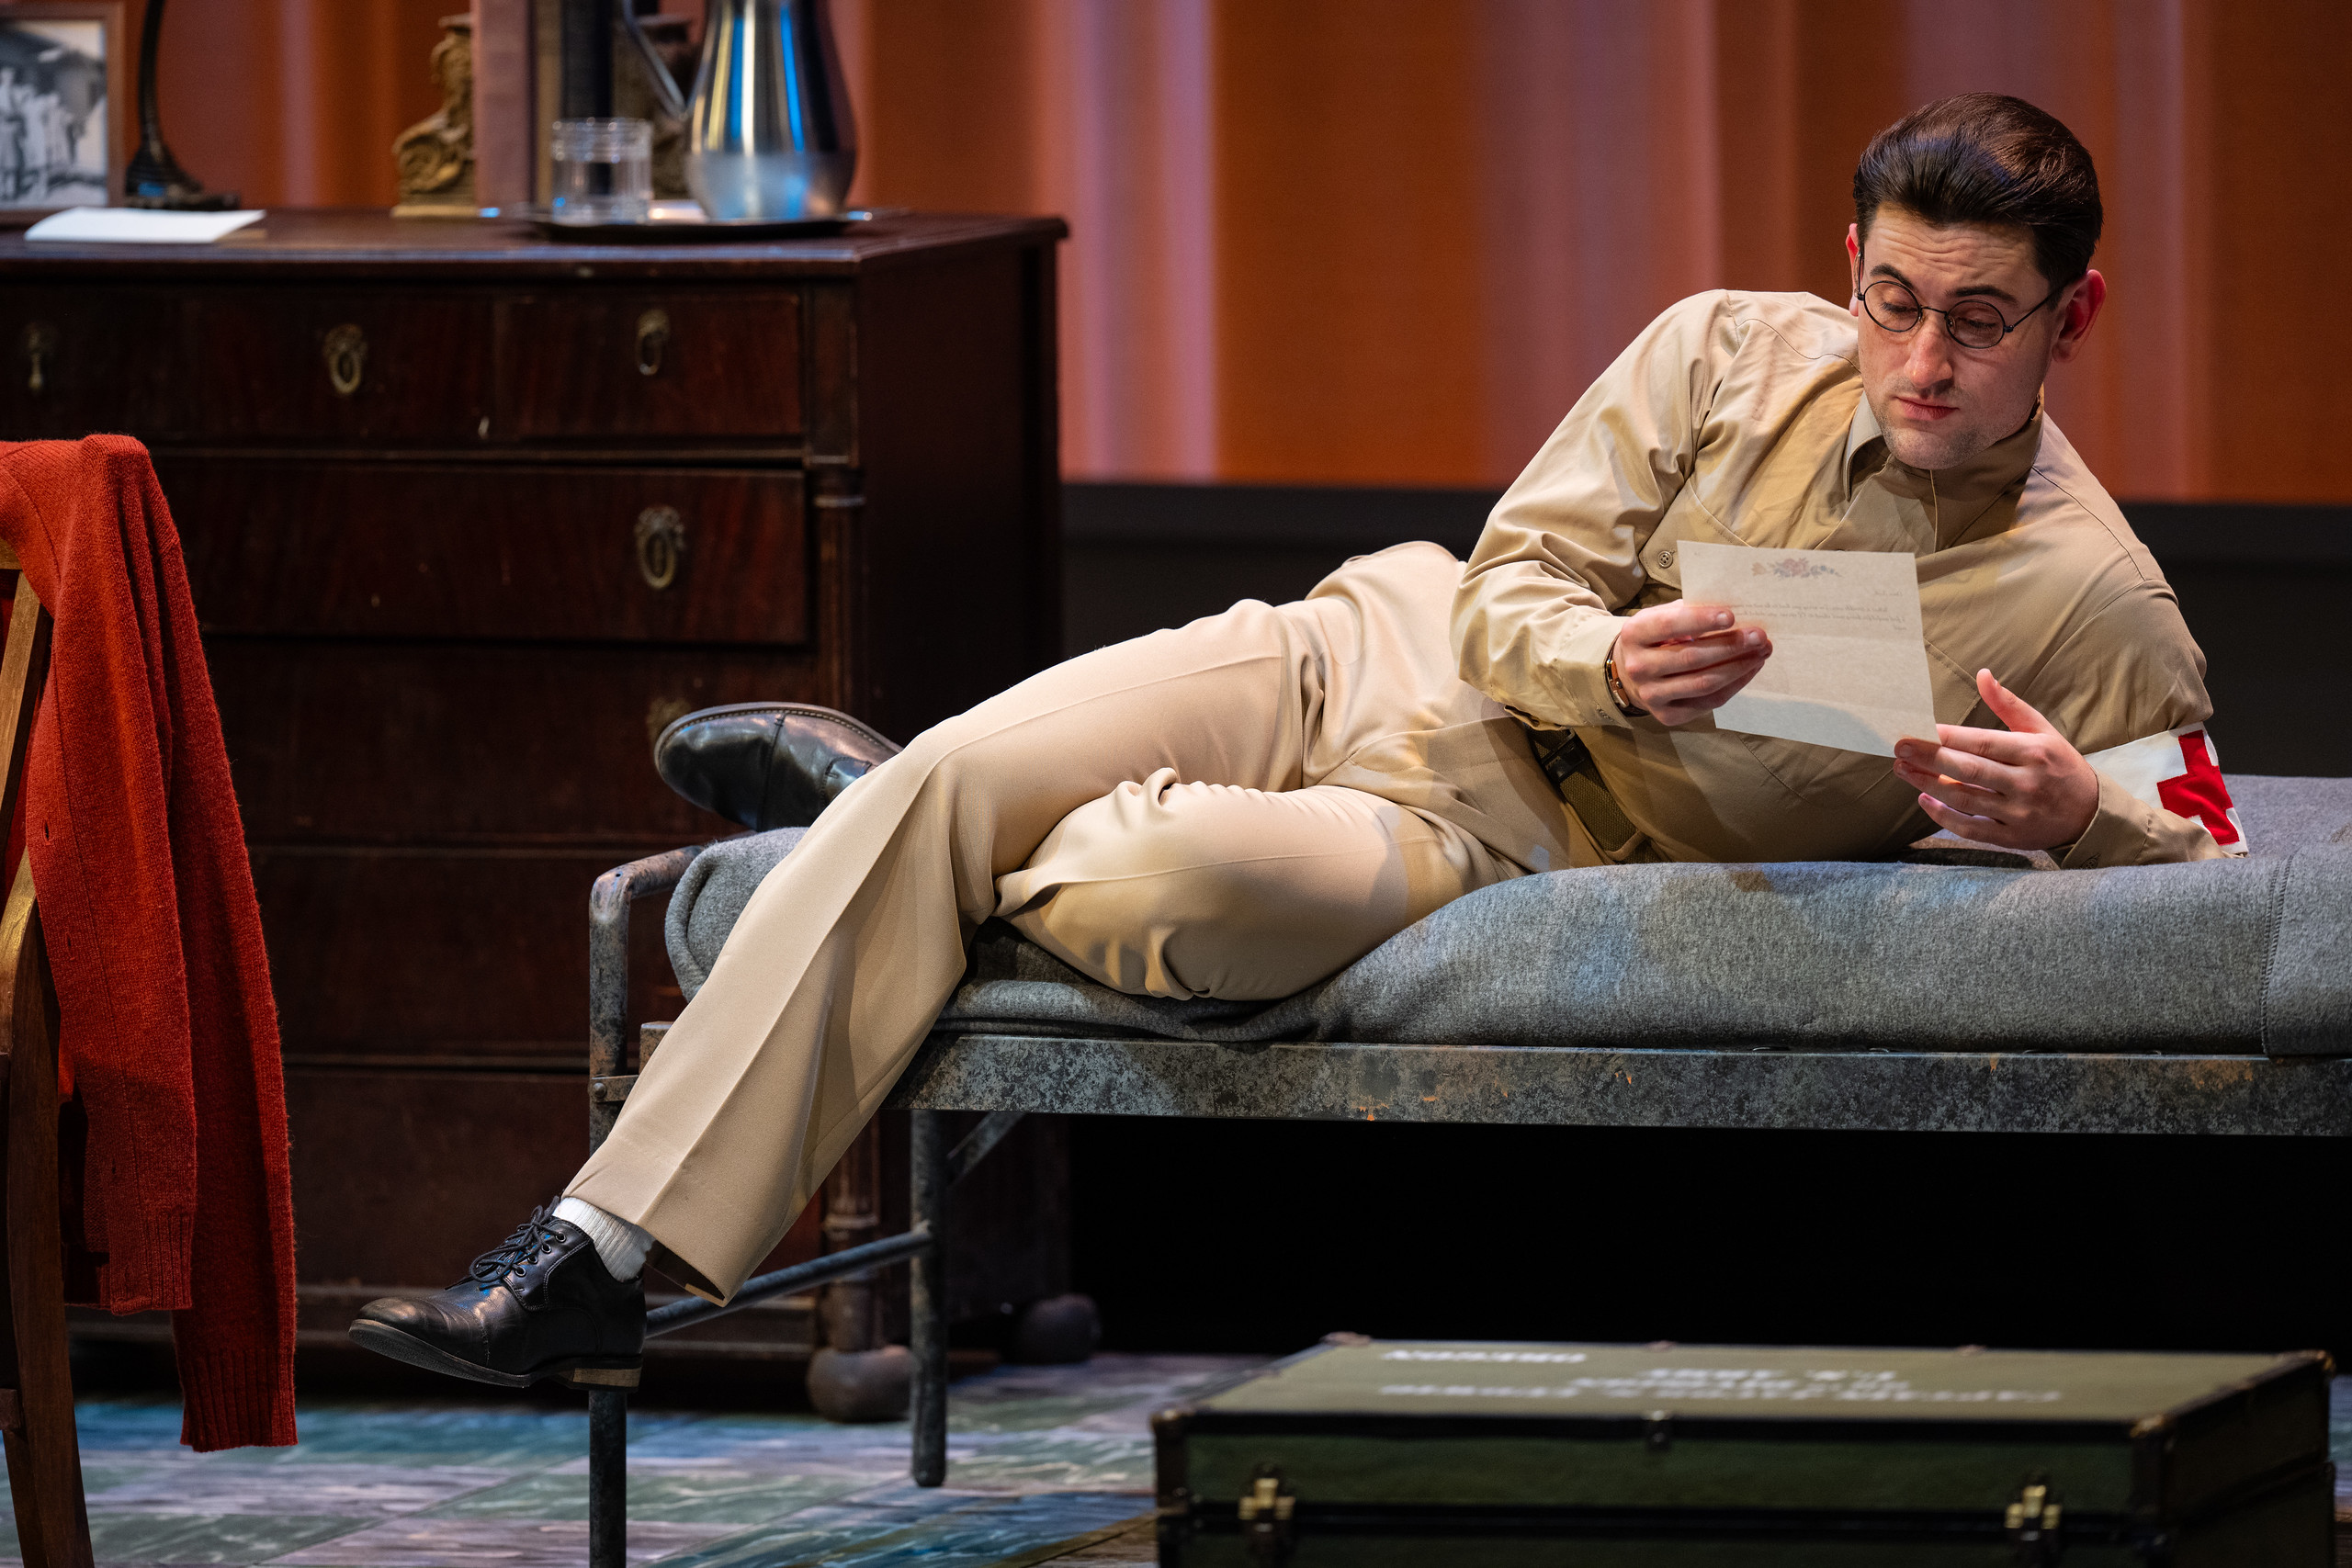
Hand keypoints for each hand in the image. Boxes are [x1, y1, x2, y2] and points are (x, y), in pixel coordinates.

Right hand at [1610, 601, 1772, 726]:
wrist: (1631, 674)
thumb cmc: (1656, 638)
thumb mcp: (1660, 617)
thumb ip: (1688, 612)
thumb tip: (1734, 613)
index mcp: (1634, 635)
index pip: (1669, 626)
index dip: (1701, 621)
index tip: (1731, 616)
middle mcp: (1638, 667)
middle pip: (1692, 658)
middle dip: (1731, 646)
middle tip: (1759, 636)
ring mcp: (1651, 695)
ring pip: (1704, 683)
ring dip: (1739, 667)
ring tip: (1761, 652)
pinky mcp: (1667, 715)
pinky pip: (1709, 701)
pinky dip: (1735, 684)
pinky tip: (1750, 669)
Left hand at [1892, 670, 2098, 850]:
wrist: (2090, 814)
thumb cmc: (2060, 765)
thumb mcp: (2042, 731)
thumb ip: (2009, 705)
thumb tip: (1982, 674)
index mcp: (2034, 752)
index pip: (1984, 743)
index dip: (1951, 737)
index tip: (1922, 728)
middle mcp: (2026, 783)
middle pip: (1969, 770)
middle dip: (1931, 758)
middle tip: (1900, 748)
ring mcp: (2018, 813)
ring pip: (1965, 798)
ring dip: (1928, 784)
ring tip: (1902, 770)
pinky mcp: (2011, 837)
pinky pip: (1970, 828)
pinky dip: (1944, 816)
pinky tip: (1924, 799)